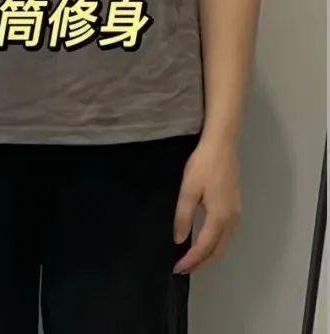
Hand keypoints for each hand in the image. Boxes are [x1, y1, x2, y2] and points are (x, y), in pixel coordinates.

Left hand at [173, 135, 241, 273]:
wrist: (222, 145)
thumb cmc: (203, 166)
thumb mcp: (188, 190)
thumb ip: (183, 217)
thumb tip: (179, 240)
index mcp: (220, 217)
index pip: (204, 247)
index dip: (191, 260)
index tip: (177, 268)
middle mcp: (232, 220)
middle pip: (218, 251)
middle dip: (201, 263)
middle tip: (183, 268)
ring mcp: (236, 214)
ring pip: (224, 244)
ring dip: (209, 255)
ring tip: (191, 259)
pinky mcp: (235, 207)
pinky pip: (226, 234)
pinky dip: (215, 244)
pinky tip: (203, 242)